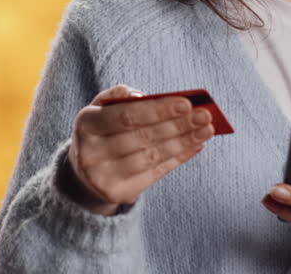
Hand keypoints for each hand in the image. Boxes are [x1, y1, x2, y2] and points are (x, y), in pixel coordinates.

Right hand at [63, 85, 215, 214]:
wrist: (84, 172)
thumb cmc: (102, 131)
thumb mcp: (102, 109)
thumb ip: (122, 97)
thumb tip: (152, 98)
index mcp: (85, 123)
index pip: (126, 115)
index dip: (158, 110)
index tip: (186, 103)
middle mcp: (90, 153)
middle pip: (143, 137)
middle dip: (178, 125)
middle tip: (205, 116)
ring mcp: (103, 177)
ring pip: (152, 157)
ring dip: (183, 142)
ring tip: (206, 130)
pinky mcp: (118, 193)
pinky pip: (155, 173)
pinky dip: (178, 158)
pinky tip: (195, 145)